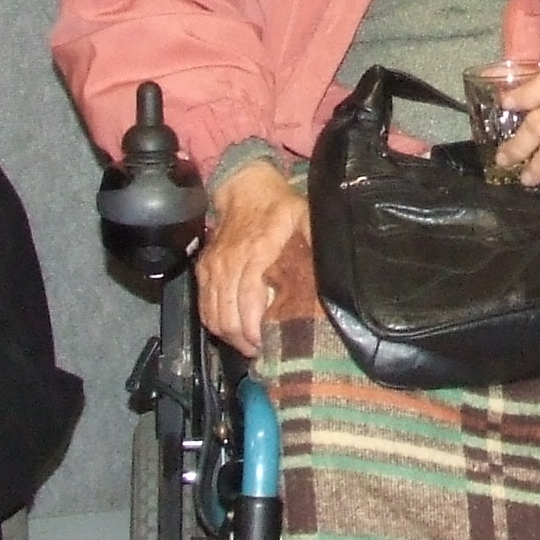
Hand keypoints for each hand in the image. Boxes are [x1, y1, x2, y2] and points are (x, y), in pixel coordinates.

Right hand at [195, 159, 306, 356]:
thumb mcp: (306, 216)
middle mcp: (230, 262)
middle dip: (244, 341)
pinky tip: (231, 332)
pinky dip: (215, 324)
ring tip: (249, 346)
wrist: (244, 187)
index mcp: (257, 252)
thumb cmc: (278, 205)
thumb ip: (317, 241)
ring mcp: (214, 267)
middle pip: (228, 316)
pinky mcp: (204, 269)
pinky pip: (204, 307)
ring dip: (230, 337)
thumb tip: (335, 268)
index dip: (256, 329)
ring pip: (214, 316)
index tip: (270, 344)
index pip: (249, 300)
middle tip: (263, 351)